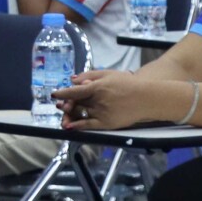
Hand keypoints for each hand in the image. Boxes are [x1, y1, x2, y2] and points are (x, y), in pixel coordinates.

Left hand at [57, 68, 179, 130]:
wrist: (146, 98)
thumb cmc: (127, 84)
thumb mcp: (109, 74)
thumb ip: (89, 74)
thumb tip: (72, 79)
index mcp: (98, 87)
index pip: (75, 91)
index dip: (63, 93)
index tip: (54, 94)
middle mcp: (99, 101)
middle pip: (76, 103)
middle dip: (66, 104)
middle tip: (60, 104)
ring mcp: (102, 113)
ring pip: (80, 114)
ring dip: (69, 114)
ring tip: (64, 112)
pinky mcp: (107, 123)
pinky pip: (88, 126)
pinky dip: (77, 126)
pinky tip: (68, 126)